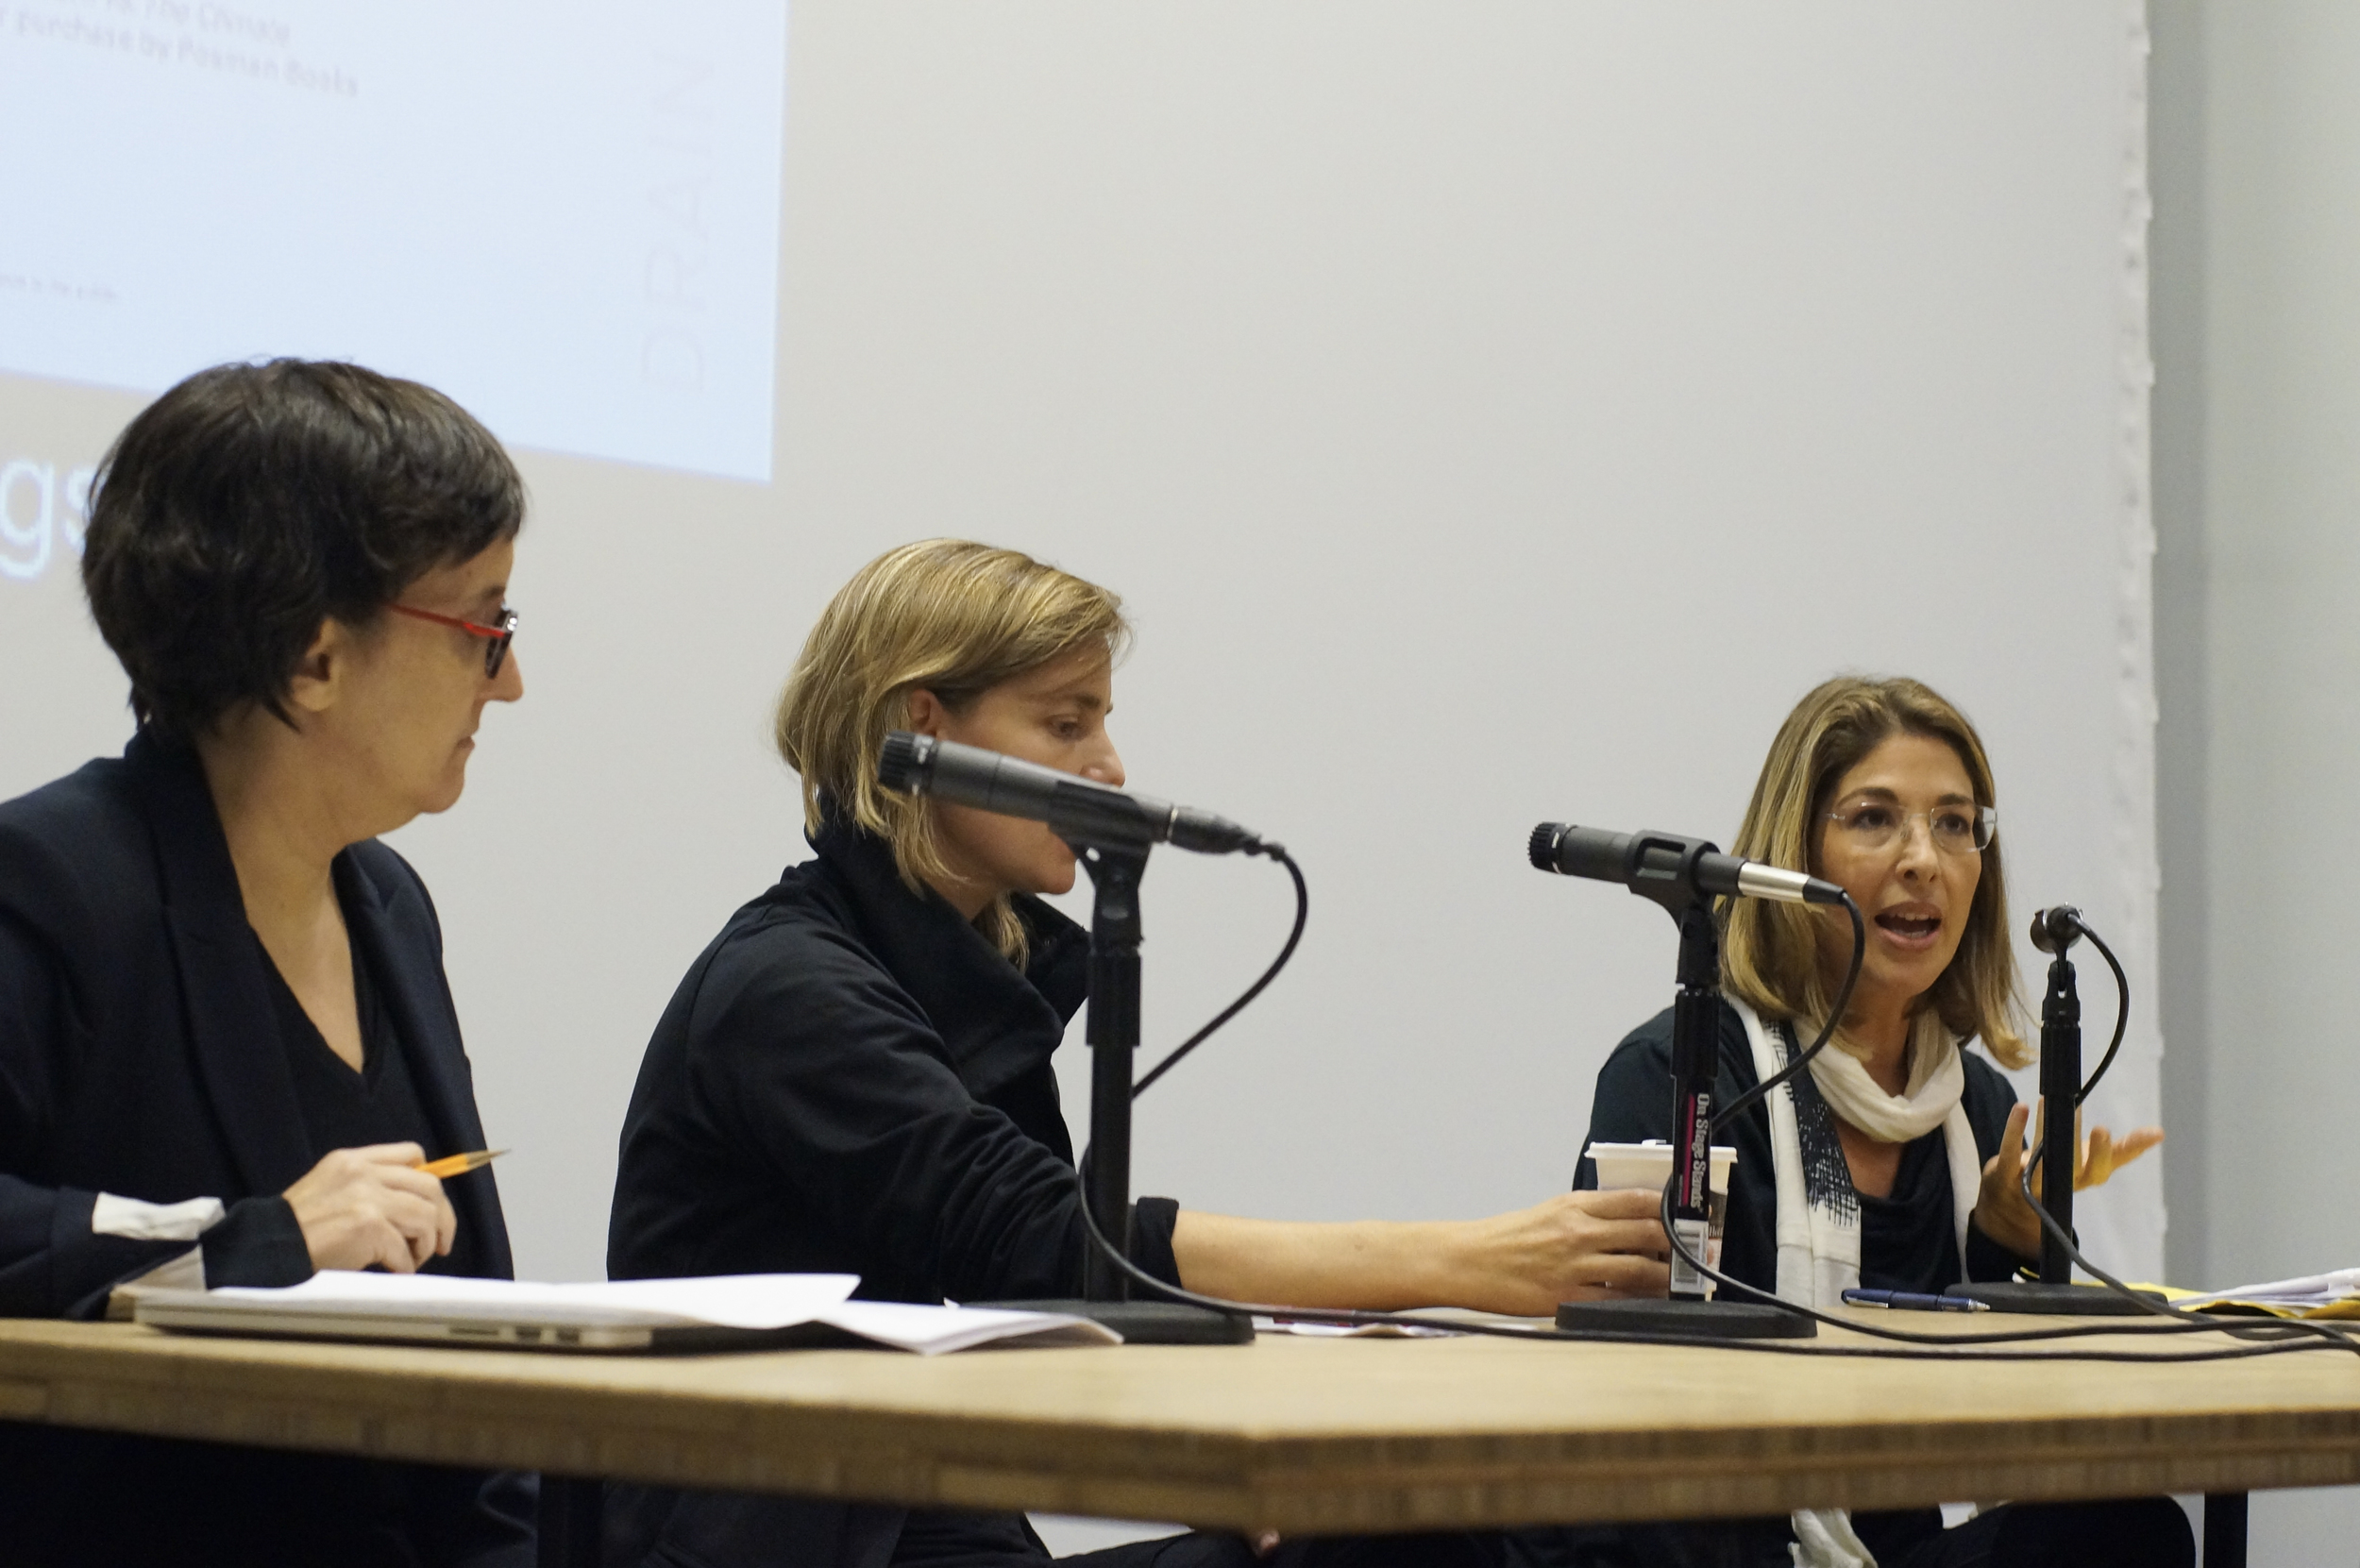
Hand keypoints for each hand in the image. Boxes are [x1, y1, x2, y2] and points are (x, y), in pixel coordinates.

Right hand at [282, 1142, 457, 1272]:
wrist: (267, 1248)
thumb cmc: (296, 1229)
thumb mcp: (329, 1190)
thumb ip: (366, 1187)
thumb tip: (412, 1205)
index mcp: (352, 1160)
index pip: (411, 1153)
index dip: (430, 1180)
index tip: (433, 1205)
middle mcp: (363, 1172)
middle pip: (430, 1186)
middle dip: (443, 1218)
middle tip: (440, 1243)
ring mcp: (367, 1197)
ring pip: (425, 1216)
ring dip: (425, 1244)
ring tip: (411, 1260)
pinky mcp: (368, 1225)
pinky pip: (404, 1250)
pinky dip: (405, 1266)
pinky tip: (394, 1272)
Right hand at [1456, 1189, 1672, 1314]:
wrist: (1468, 1261)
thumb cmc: (1506, 1238)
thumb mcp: (1549, 1212)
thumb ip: (1588, 1214)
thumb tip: (1631, 1222)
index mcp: (1575, 1205)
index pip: (1636, 1199)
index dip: (1669, 1207)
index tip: (1688, 1215)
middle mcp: (1579, 1231)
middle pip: (1647, 1232)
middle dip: (1678, 1243)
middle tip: (1696, 1251)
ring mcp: (1574, 1265)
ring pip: (1639, 1269)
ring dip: (1666, 1276)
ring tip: (1682, 1281)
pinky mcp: (1567, 1296)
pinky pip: (1616, 1300)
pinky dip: (1639, 1302)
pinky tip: (1652, 1303)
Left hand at [1972, 1102, 2163, 1260]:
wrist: (2012, 1200)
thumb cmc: (2061, 1172)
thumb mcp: (2092, 1161)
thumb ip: (2123, 1148)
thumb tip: (2159, 1133)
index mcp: (2083, 1178)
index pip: (2103, 1169)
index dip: (2118, 1153)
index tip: (2135, 1132)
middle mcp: (2060, 1183)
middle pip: (2077, 1170)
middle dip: (2092, 1152)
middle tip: (2102, 1128)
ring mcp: (2031, 1180)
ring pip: (2042, 1159)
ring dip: (2046, 1129)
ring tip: (2049, 1101)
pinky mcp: (2005, 1173)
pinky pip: (2009, 1152)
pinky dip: (2015, 1130)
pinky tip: (2022, 1107)